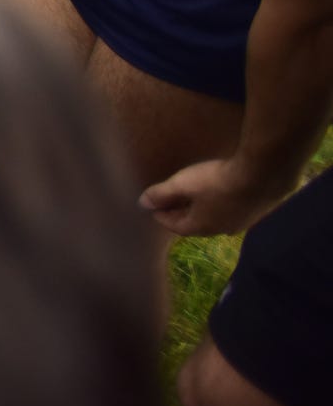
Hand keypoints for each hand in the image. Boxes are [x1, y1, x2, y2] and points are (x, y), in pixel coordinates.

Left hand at [141, 156, 286, 237]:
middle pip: (195, 224)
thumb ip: (161, 194)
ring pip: (214, 219)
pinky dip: (217, 205)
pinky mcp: (255, 211)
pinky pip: (229, 211)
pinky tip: (218, 194)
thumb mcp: (183, 184)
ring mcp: (242, 222)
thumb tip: (142, 203)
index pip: (176, 227)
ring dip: (200, 209)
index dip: (162, 216)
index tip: (153, 208)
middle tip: (169, 202)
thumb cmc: (217, 181)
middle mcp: (222, 230)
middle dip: (180, 213)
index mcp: (202, 227)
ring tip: (191, 198)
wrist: (263, 175)